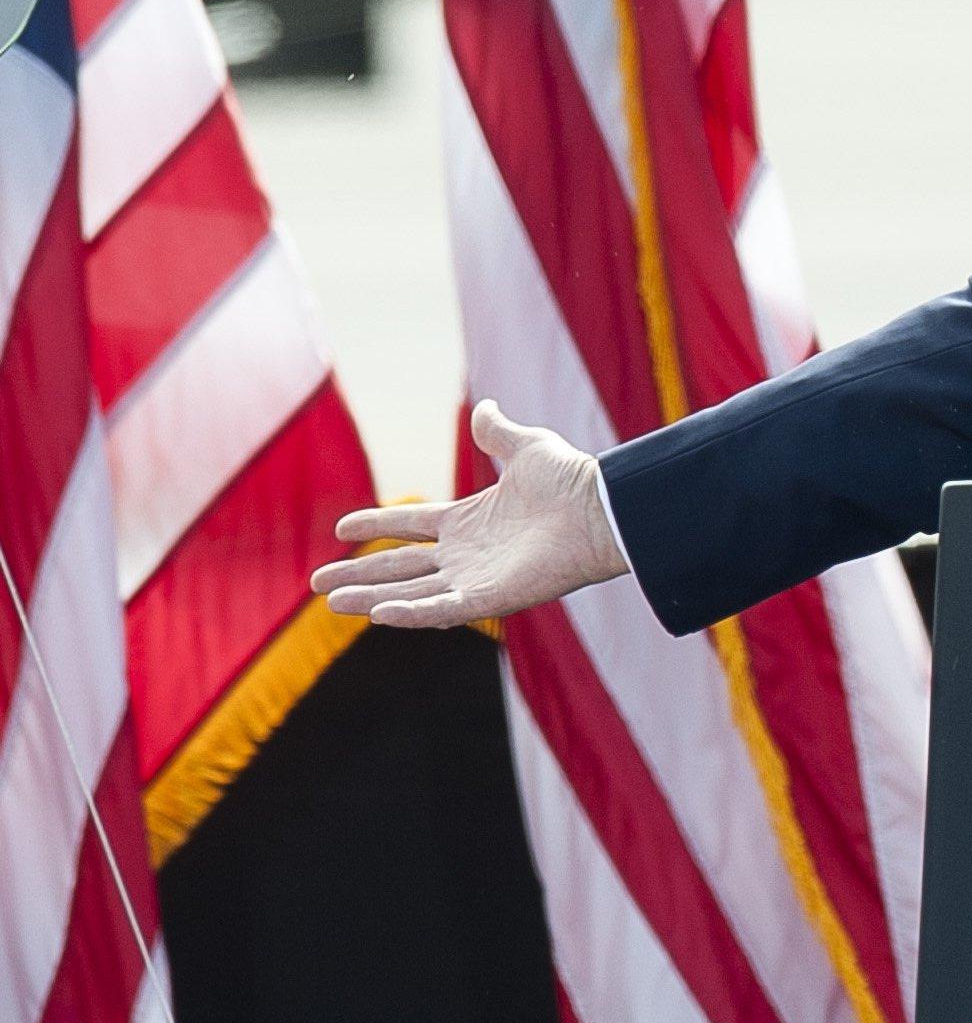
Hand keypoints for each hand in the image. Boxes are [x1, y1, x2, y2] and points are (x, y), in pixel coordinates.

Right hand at [313, 401, 628, 628]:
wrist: (603, 508)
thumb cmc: (572, 481)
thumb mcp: (527, 448)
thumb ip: (498, 433)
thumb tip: (485, 407)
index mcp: (469, 521)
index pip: (410, 527)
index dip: (375, 526)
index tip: (340, 529)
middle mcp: (467, 554)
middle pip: (400, 568)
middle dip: (358, 576)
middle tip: (316, 583)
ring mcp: (477, 578)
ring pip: (411, 593)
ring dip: (371, 599)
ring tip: (332, 603)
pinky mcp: (492, 598)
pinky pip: (444, 610)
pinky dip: (411, 614)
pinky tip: (378, 615)